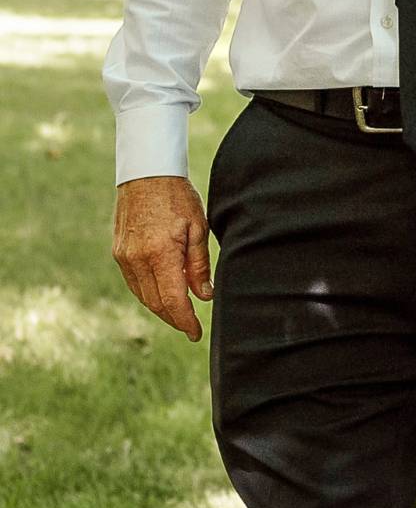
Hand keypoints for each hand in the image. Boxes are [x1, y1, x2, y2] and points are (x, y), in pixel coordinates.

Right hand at [113, 176, 212, 340]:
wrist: (146, 173)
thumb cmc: (177, 197)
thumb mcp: (198, 228)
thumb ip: (199, 265)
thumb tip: (204, 296)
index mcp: (159, 253)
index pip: (173, 300)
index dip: (185, 320)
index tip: (196, 334)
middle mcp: (137, 259)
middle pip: (156, 303)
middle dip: (174, 319)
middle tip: (191, 328)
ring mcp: (124, 256)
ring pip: (143, 296)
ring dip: (161, 309)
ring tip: (180, 315)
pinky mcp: (119, 252)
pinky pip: (134, 283)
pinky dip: (149, 295)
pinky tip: (163, 296)